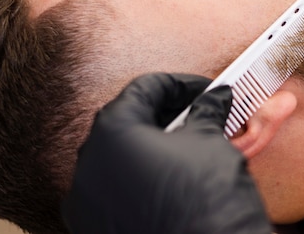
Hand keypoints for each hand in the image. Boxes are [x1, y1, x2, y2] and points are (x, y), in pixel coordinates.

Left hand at [62, 73, 271, 233]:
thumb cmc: (206, 197)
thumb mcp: (210, 142)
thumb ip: (207, 112)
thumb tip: (216, 97)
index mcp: (112, 131)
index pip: (145, 88)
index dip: (182, 84)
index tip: (206, 90)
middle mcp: (89, 163)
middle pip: (128, 121)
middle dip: (166, 113)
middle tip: (199, 113)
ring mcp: (87, 200)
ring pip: (119, 157)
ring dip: (152, 145)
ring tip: (188, 146)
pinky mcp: (94, 227)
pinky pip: (115, 188)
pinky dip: (141, 175)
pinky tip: (171, 177)